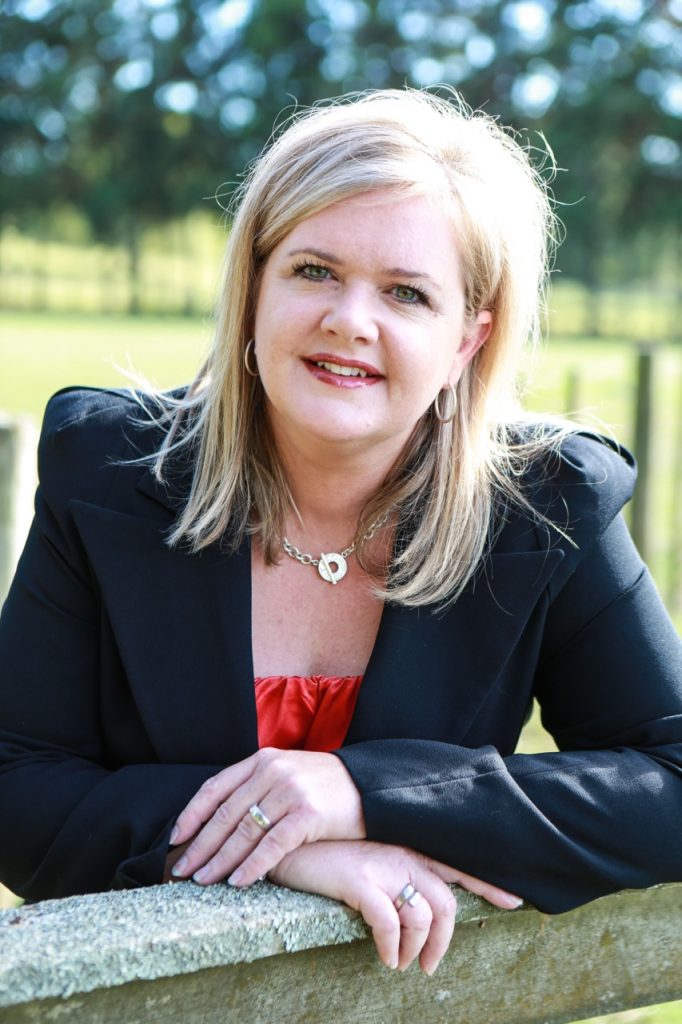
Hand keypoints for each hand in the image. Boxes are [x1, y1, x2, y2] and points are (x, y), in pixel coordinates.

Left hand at [169, 748, 364, 885]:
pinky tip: (238, 882)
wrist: (372, 787)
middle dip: (200, 845)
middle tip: (182, 870)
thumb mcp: (288, 773)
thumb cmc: (326, 787)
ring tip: (203, 881)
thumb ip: (257, 787)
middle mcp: (272, 772)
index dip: (192, 814)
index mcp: (262, 760)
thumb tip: (220, 820)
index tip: (176, 838)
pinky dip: (252, 866)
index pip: (215, 787)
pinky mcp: (309, 814)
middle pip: (225, 814)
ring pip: (244, 832)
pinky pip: (272, 846)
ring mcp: (290, 792)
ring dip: (220, 860)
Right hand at [268, 840, 522, 974]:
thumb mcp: (366, 852)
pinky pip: (389, 924)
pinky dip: (392, 948)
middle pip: (445, 903)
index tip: (515, 901)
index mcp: (408, 844)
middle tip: (428, 966)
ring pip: (423, 917)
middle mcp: (403, 852)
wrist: (284, 833)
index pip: (458, 862)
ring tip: (400, 963)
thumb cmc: (324, 848)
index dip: (488, 884)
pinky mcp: (359, 879)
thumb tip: (412, 899)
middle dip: (444, 943)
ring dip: (416, 950)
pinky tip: (384, 957)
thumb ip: (392, 866)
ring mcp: (383, 865)